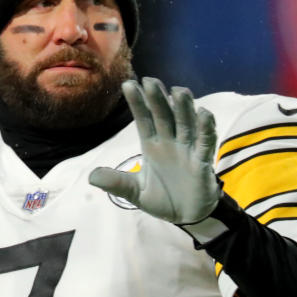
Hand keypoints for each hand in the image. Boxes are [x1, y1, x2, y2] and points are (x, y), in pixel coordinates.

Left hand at [89, 78, 219, 224]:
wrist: (188, 216)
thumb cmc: (163, 199)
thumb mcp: (135, 193)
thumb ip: (117, 183)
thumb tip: (90, 177)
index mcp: (152, 145)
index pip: (143, 120)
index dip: (137, 103)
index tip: (128, 84)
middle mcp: (170, 142)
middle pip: (164, 116)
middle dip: (158, 99)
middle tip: (150, 80)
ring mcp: (187, 150)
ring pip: (186, 124)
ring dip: (184, 108)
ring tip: (179, 91)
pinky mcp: (202, 162)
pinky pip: (205, 143)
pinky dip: (205, 129)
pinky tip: (203, 114)